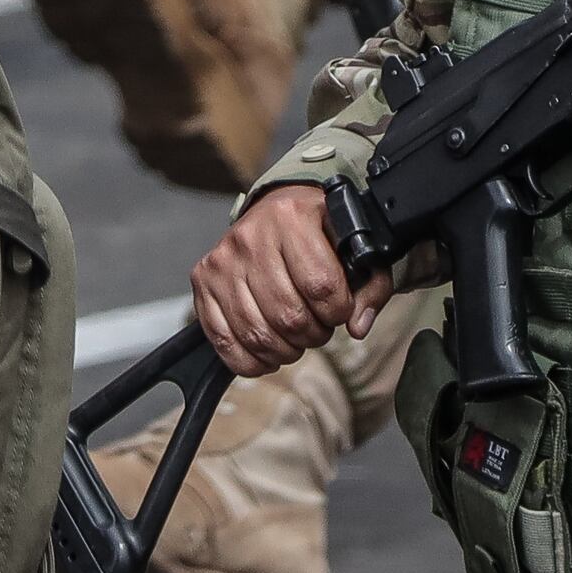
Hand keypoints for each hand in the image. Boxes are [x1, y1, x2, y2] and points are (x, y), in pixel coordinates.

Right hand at [195, 181, 376, 375]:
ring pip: (257, 334)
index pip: (321, 286)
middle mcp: (251, 236)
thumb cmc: (319, 233)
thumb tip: (357, 326)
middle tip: (318, 327)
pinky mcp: (202, 280)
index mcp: (292, 217)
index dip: (338, 311)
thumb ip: (370, 287)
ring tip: (296, 338)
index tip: (339, 310)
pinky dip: (251, 361)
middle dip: (313, 335)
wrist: (277, 211)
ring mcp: (222, 260)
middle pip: (288, 316)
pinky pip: (224, 341)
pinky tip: (269, 354)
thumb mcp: (354, 246)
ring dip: (285, 350)